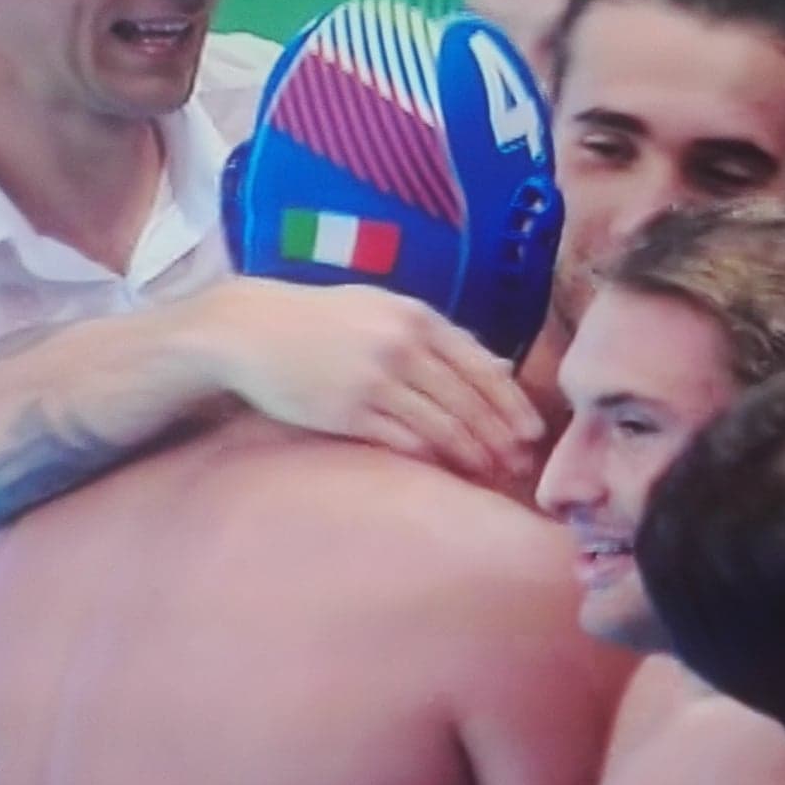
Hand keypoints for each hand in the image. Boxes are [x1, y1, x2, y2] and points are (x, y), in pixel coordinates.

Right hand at [179, 278, 544, 476]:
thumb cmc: (325, 321)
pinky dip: (430, 458)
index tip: (532, 432)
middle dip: (500, 437)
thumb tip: (500, 366)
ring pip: (441, 426)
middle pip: (468, 401)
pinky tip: (446, 472)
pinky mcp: (347, 411)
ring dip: (471, 454)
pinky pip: (402, 441)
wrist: (252, 329)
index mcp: (417, 317)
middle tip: (519, 465)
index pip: (482, 367)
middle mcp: (401, 346)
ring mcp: (374, 380)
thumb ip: (441, 338)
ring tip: (490, 473)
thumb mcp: (386, 311)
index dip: (511, 404)